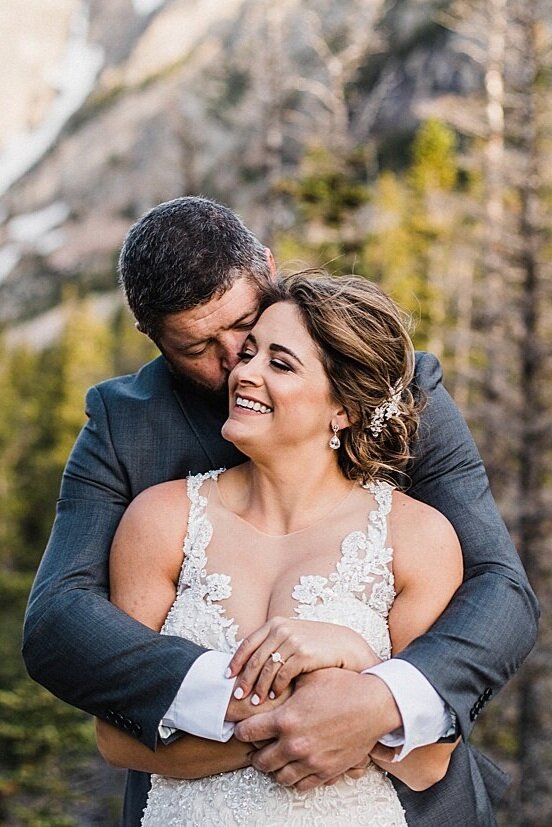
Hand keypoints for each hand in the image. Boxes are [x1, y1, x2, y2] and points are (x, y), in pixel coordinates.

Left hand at [227, 617, 379, 703]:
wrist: (346, 646)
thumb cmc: (317, 646)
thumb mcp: (293, 639)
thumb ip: (274, 646)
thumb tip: (249, 666)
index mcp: (275, 624)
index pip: (248, 643)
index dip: (236, 661)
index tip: (227, 677)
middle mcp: (282, 629)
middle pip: (255, 658)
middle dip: (245, 679)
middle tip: (237, 697)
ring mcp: (293, 640)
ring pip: (267, 668)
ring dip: (259, 687)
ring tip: (256, 702)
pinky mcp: (304, 653)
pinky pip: (283, 674)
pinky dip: (277, 687)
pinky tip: (275, 696)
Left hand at [234, 668, 400, 790]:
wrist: (374, 705)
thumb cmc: (343, 686)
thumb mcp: (310, 675)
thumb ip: (287, 678)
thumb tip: (271, 672)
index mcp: (286, 719)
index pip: (247, 732)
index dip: (242, 729)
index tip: (244, 727)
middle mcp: (294, 744)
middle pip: (260, 761)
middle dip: (255, 753)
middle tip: (258, 746)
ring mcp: (310, 761)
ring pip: (279, 777)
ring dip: (274, 768)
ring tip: (276, 757)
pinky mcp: (326, 771)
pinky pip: (301, 785)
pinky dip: (294, 777)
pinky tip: (295, 765)